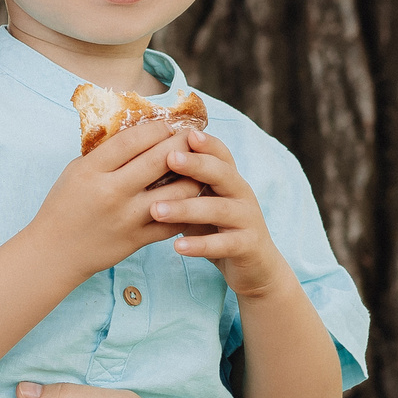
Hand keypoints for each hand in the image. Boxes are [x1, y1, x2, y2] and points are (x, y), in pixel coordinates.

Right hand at [25, 120, 196, 282]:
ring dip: (193, 176)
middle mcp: (111, 192)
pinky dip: (187, 208)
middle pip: (159, 160)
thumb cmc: (64, 207)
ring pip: (176, 192)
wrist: (55, 252)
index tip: (168, 126)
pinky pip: (174, 222)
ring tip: (198, 168)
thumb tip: (140, 133)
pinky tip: (191, 198)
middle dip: (183, 144)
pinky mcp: (137, 240)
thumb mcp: (76, 171)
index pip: (133, 140)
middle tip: (194, 138)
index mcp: (92, 170)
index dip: (157, 129)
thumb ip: (105, 153)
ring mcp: (127, 218)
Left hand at [146, 129, 287, 294]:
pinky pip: (224, 244)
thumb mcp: (203, 203)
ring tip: (157, 210)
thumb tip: (142, 166)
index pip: (220, 154)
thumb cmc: (219, 229)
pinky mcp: (248, 246)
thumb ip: (184, 186)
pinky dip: (201, 245)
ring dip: (187, 208)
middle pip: (222, 173)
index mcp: (229, 179)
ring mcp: (247, 219)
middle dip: (197, 165)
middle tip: (170, 158)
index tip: (183, 132)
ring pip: (219, 209)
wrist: (255, 265)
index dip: (205, 143)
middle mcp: (242, 194)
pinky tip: (178, 247)